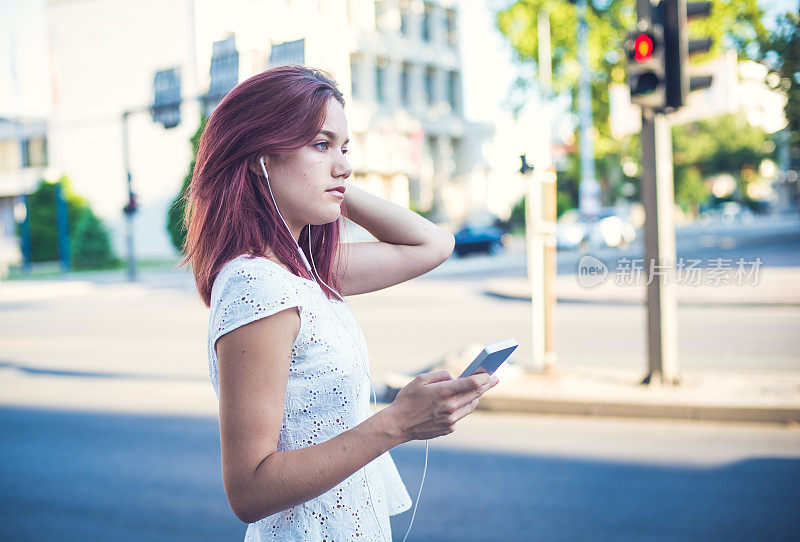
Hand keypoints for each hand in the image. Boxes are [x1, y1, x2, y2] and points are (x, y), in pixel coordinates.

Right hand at [384, 370, 499, 441]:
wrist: (398, 424)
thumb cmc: (407, 399)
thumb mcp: (420, 380)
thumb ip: (440, 375)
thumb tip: (454, 377)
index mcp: (443, 392)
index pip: (472, 383)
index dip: (484, 377)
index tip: (491, 373)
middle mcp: (450, 407)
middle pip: (476, 394)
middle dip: (487, 385)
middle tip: (495, 379)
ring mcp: (451, 420)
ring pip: (471, 406)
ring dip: (476, 397)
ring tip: (479, 390)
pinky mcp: (448, 429)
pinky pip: (460, 416)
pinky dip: (461, 408)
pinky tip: (456, 403)